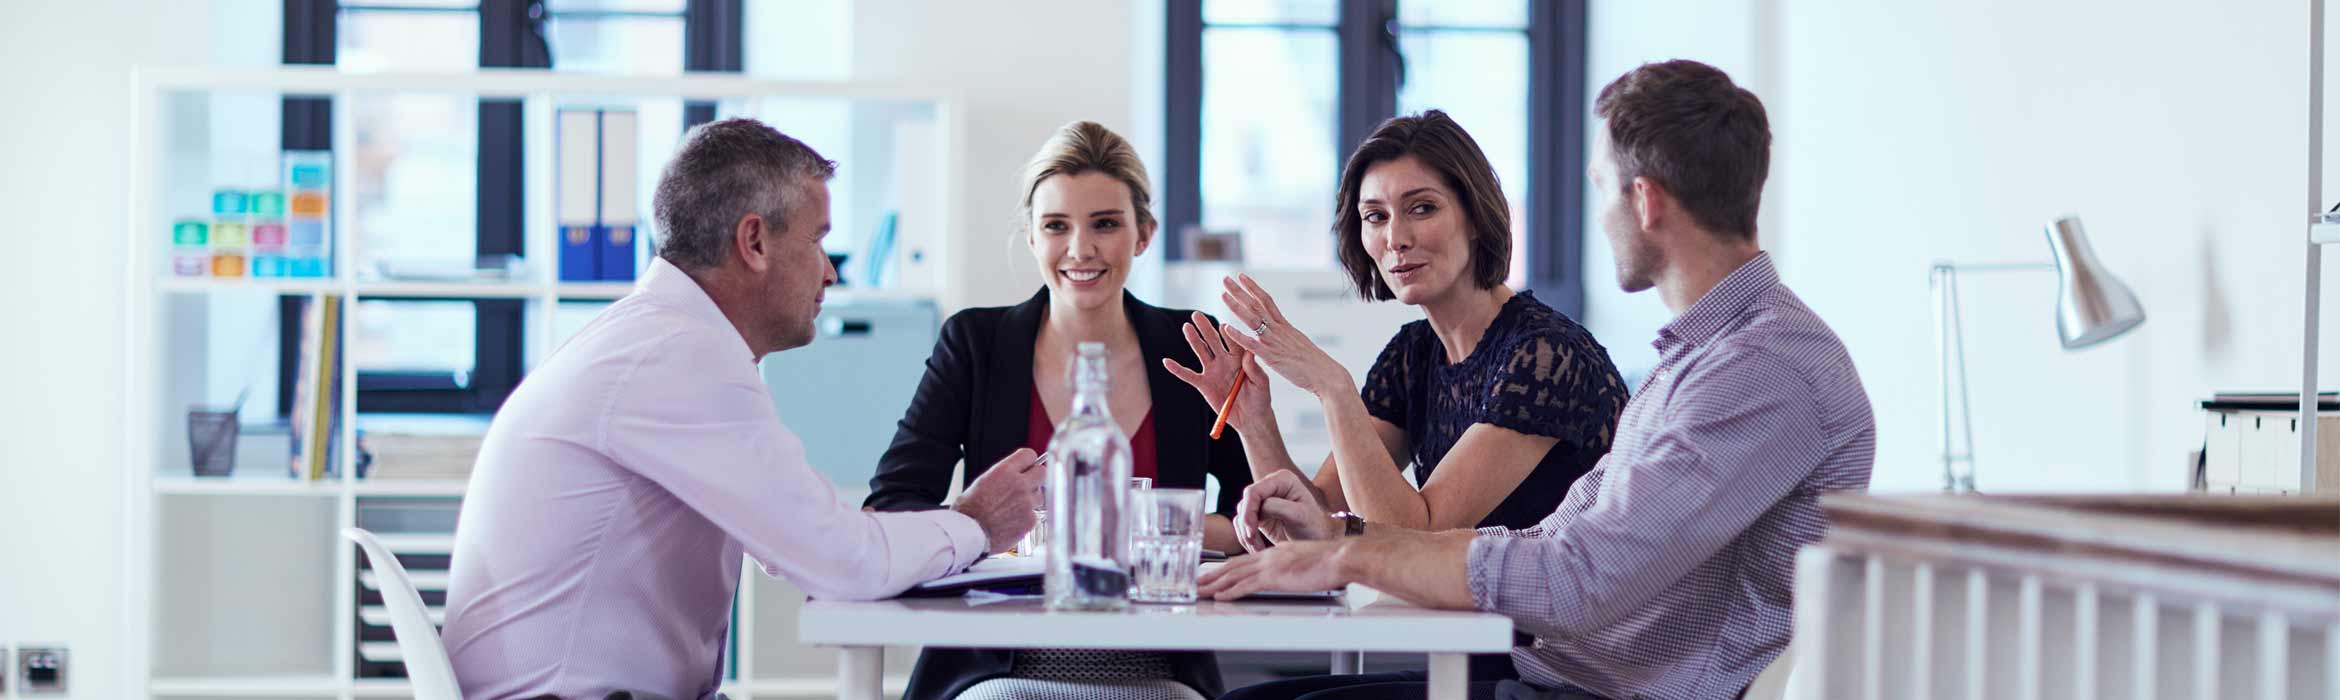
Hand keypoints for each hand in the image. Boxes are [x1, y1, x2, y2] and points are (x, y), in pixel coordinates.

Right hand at [952, 448, 1044, 553]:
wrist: (969, 533)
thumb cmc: (969, 510)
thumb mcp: (982, 482)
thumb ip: (1002, 474)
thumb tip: (1012, 473)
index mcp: (1005, 471)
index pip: (1029, 455)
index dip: (1027, 462)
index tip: (1026, 467)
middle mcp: (1019, 484)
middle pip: (1041, 472)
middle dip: (1035, 478)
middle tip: (1026, 486)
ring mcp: (1027, 503)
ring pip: (1040, 495)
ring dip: (1032, 499)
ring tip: (1015, 507)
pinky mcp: (1030, 520)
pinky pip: (1035, 514)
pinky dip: (1027, 518)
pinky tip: (1013, 521)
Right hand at [1163, 311, 1273, 432]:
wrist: (1251, 418)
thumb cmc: (1260, 398)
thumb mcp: (1261, 383)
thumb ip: (1254, 369)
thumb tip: (1249, 352)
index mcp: (1240, 357)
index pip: (1232, 341)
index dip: (1228, 334)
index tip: (1223, 326)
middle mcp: (1224, 360)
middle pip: (1213, 341)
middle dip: (1205, 328)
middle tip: (1197, 315)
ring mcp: (1212, 371)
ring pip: (1201, 352)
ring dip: (1193, 340)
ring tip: (1186, 327)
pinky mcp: (1204, 384)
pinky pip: (1188, 375)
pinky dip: (1177, 369)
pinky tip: (1166, 362)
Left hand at [1197, 539, 1349, 599]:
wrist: (1340, 558)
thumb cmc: (1328, 562)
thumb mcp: (1303, 561)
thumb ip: (1290, 567)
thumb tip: (1286, 575)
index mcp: (1274, 553)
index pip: (1243, 561)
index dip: (1225, 568)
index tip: (1212, 574)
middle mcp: (1268, 556)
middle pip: (1232, 567)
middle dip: (1212, 576)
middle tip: (1196, 582)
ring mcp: (1270, 566)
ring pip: (1234, 576)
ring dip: (1214, 585)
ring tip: (1199, 591)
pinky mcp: (1276, 577)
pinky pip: (1248, 585)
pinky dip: (1231, 591)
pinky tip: (1220, 596)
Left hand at [1218, 275, 1351, 396]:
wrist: (1325, 374)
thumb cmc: (1314, 364)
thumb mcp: (1298, 344)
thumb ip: (1286, 337)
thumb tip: (1281, 331)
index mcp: (1285, 326)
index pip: (1267, 301)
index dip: (1253, 288)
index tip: (1241, 277)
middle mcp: (1279, 329)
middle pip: (1257, 305)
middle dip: (1240, 291)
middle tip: (1225, 279)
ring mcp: (1275, 341)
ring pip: (1253, 319)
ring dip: (1236, 306)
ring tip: (1223, 294)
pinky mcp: (1272, 356)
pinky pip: (1252, 344)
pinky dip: (1239, 335)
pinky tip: (1226, 327)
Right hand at [1234, 469, 1339, 551]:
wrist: (1316, 541)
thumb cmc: (1314, 527)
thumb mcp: (1300, 515)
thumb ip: (1279, 507)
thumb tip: (1260, 507)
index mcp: (1283, 480)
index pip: (1254, 491)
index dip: (1248, 511)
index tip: (1251, 532)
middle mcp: (1271, 486)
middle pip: (1245, 503)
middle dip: (1247, 525)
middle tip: (1254, 543)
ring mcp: (1263, 500)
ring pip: (1241, 515)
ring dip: (1246, 535)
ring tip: (1258, 549)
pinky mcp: (1259, 515)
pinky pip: (1242, 525)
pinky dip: (1246, 538)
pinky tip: (1256, 548)